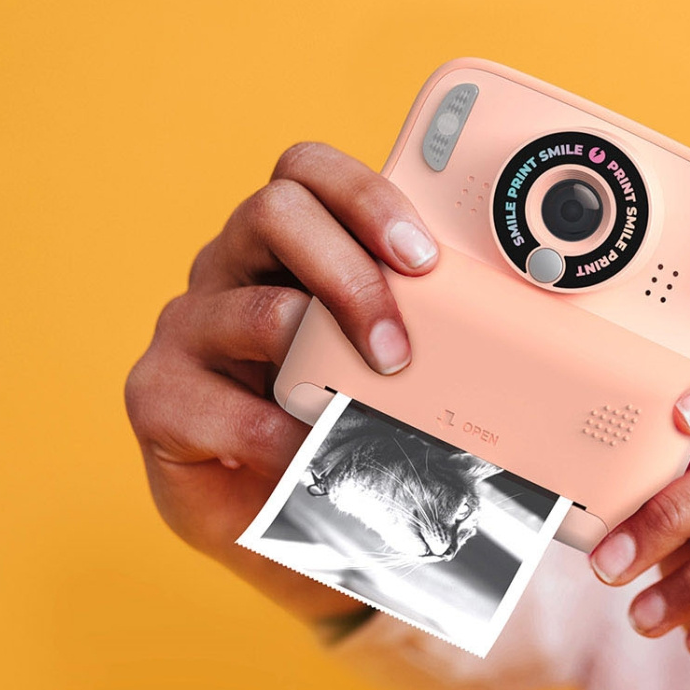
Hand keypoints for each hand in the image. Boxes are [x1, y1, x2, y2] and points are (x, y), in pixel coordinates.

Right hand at [124, 142, 439, 622]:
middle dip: (352, 274)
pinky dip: (280, 436)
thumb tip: (531, 344)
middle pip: (275, 212)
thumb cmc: (350, 421)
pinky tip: (317, 459)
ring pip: (251, 308)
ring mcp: (189, 328)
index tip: (425, 258)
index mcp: (289, 243)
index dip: (367, 198)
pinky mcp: (159, 396)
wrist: (284, 515)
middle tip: (402, 349)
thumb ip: (435, 335)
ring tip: (373, 412)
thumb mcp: (395, 368)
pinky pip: (214, 404)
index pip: (311, 173)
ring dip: (323, 357)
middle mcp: (232, 269)